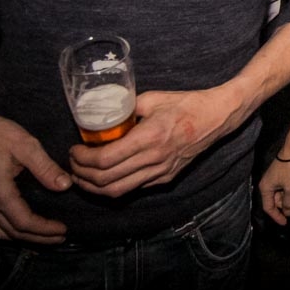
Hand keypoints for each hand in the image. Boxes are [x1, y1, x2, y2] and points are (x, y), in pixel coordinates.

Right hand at [0, 103, 70, 243]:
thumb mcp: (26, 145)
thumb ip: (46, 168)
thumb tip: (65, 186)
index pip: (23, 222)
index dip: (44, 230)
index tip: (63, 230)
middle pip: (11, 232)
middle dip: (37, 238)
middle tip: (58, 238)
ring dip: (21, 238)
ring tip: (42, 236)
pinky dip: (6, 230)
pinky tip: (18, 226)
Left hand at [69, 88, 230, 196]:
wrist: (217, 117)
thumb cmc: (187, 103)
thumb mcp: (154, 98)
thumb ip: (127, 107)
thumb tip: (105, 111)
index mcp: (149, 137)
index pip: (105, 159)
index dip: (83, 159)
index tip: (74, 150)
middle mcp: (154, 159)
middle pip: (106, 180)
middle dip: (82, 175)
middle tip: (72, 164)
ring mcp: (161, 171)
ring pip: (117, 191)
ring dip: (94, 187)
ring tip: (82, 176)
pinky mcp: (166, 178)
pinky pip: (133, 188)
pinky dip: (113, 187)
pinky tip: (105, 178)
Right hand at [258, 156, 289, 225]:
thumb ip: (288, 203)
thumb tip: (288, 213)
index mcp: (265, 188)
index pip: (268, 207)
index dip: (277, 216)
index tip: (286, 222)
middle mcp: (268, 184)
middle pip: (277, 201)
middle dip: (288, 205)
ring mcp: (274, 178)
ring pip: (283, 194)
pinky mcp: (281, 174)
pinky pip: (286, 186)